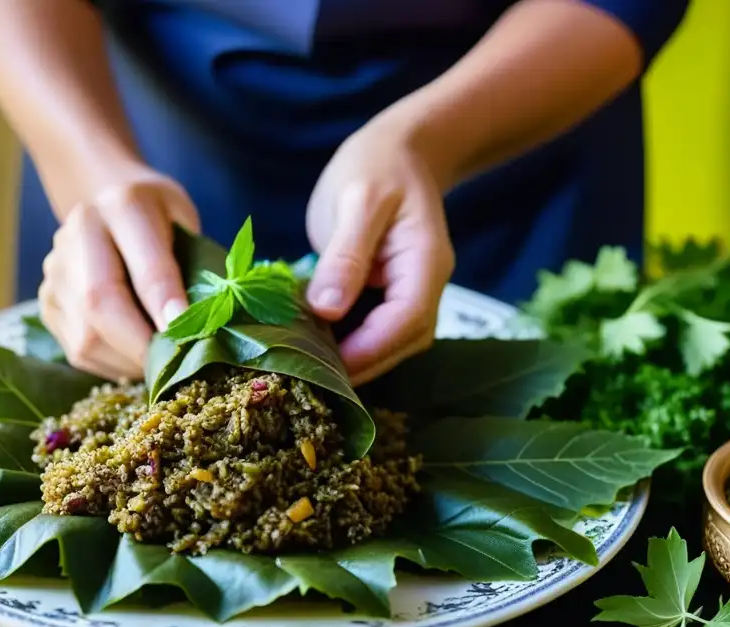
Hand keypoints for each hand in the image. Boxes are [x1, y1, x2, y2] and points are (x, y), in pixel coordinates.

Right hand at [39, 166, 198, 378]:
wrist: (104, 201)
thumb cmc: (160, 218)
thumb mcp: (187, 226)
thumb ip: (194, 264)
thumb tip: (202, 323)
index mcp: (123, 207)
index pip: (145, 264)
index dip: (166, 305)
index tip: (188, 336)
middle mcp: (79, 235)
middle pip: (100, 303)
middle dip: (142, 346)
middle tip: (176, 368)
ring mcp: (56, 272)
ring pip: (86, 338)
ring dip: (129, 363)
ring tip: (161, 365)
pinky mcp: (47, 305)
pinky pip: (79, 352)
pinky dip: (114, 365)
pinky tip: (136, 358)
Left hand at [305, 116, 454, 385]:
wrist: (398, 151)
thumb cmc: (378, 165)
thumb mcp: (358, 200)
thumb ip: (346, 255)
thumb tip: (327, 309)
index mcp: (425, 263)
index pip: (405, 321)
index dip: (367, 350)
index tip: (324, 366)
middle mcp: (425, 286)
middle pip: (400, 342)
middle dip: (358, 363)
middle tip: (304, 373)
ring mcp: (410, 293)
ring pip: (389, 343)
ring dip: (352, 357)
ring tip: (304, 361)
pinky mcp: (389, 295)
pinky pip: (374, 329)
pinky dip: (347, 341)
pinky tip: (312, 341)